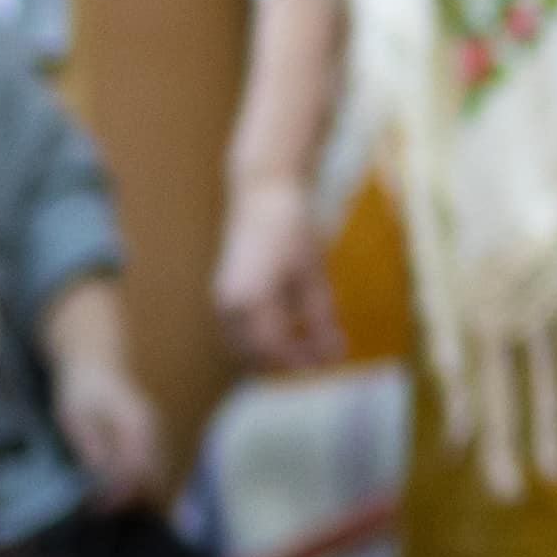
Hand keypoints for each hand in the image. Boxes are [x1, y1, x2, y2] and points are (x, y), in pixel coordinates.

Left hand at [43, 279, 177, 512]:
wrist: (94, 365)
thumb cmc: (80, 391)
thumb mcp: (75, 417)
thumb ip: (89, 445)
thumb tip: (99, 475)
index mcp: (134, 425)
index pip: (136, 469)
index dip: (120, 493)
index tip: (98, 508)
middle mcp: (151, 431)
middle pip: (152, 477)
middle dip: (130, 499)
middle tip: (100, 512)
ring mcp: (154, 434)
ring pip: (155, 475)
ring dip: (135, 494)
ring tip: (104, 506)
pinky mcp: (150, 439)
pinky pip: (152, 469)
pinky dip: (138, 485)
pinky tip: (115, 494)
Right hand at [214, 171, 342, 375]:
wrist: (262, 194)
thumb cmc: (293, 230)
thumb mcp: (314, 275)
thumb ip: (320, 320)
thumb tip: (335, 357)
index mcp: (252, 299)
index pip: (274, 349)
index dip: (303, 360)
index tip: (332, 360)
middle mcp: (229, 304)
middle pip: (256, 356)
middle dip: (290, 362)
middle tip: (324, 354)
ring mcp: (221, 301)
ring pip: (244, 348)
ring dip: (275, 354)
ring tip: (311, 342)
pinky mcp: (223, 296)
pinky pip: (240, 334)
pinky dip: (263, 340)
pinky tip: (292, 327)